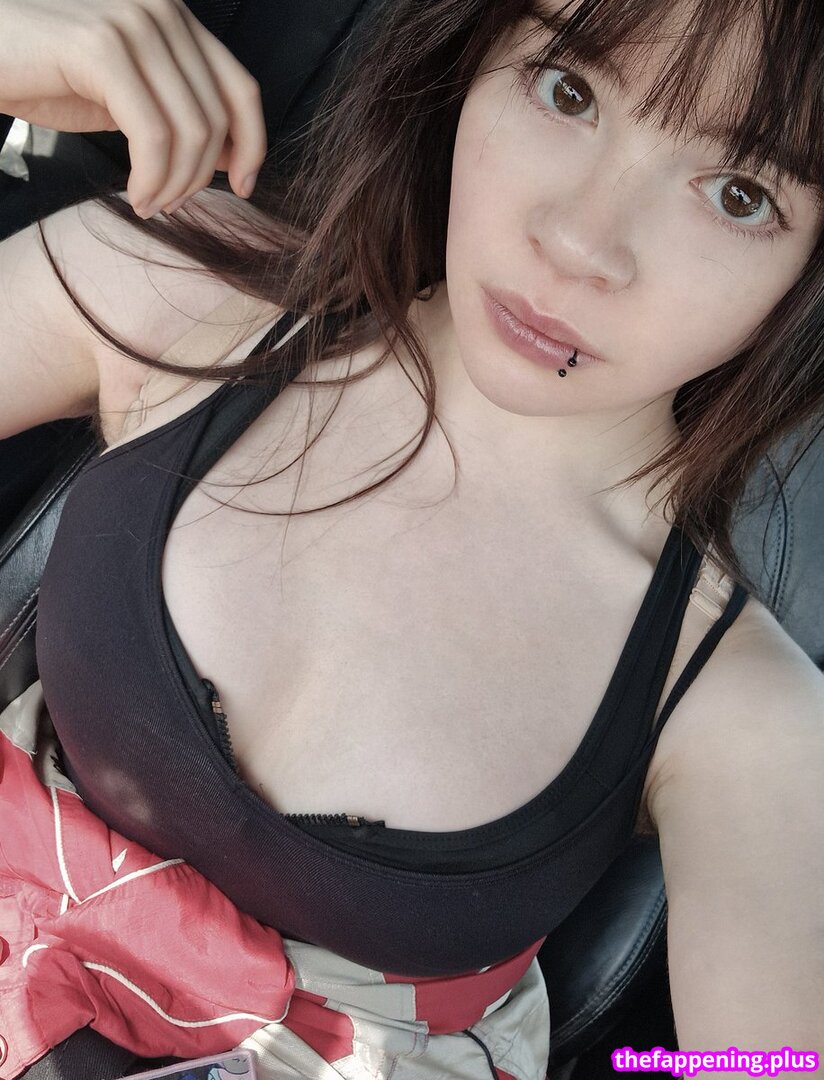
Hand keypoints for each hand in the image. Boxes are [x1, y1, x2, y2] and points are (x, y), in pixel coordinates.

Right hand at [0, 0, 266, 215]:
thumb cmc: (44, 73)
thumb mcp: (127, 96)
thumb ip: (178, 111)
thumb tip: (235, 156)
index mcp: (174, 18)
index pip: (241, 88)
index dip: (253, 145)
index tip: (244, 188)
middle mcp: (161, 9)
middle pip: (217, 117)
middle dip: (200, 177)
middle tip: (168, 204)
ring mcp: (132, 22)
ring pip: (191, 130)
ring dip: (174, 184)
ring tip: (148, 203)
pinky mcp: (100, 47)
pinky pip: (153, 134)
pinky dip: (151, 177)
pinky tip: (135, 195)